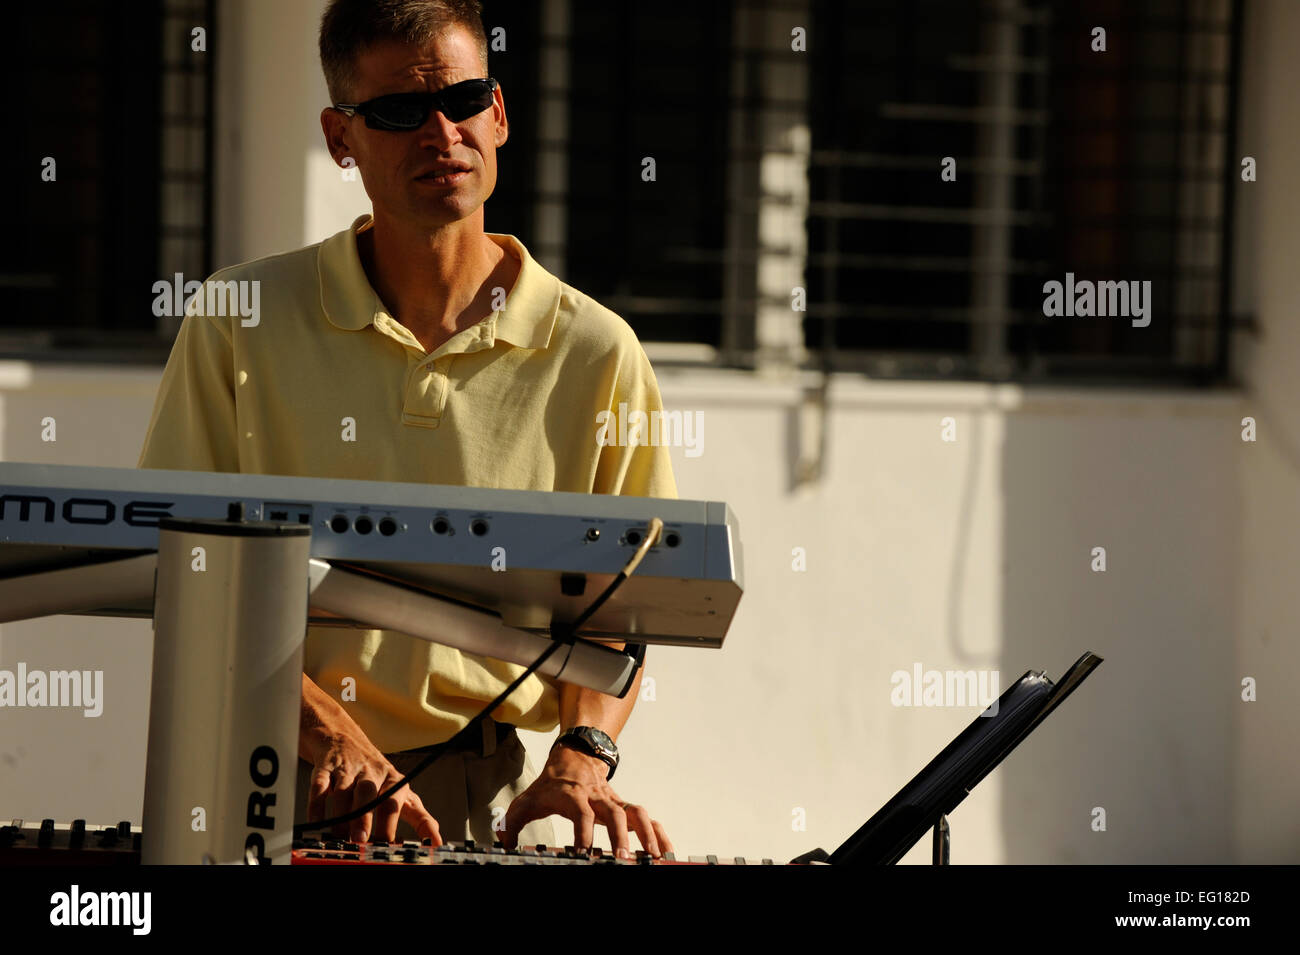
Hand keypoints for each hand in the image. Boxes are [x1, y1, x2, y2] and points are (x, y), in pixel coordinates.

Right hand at [304, 729, 441, 845]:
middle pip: (370, 794)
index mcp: (394, 781)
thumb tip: (437, 840)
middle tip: (361, 840)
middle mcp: (372, 773)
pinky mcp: (326, 767)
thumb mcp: (401, 791)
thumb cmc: (376, 774)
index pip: (397, 802)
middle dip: (365, 817)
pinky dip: (316, 803)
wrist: (345, 738)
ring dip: (341, 815)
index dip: (391, 822)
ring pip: (344, 791)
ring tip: (339, 837)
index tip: (393, 844)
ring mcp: (348, 769)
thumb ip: (420, 816)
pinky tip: (315, 821)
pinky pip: (320, 785)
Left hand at [502, 743, 672, 858]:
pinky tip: (663, 848)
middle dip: (620, 836)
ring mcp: (613, 800)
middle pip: (614, 813)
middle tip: (622, 858)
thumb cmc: (551, 783)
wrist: (574, 756)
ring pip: (635, 813)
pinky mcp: (623, 805)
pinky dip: (657, 831)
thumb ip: (512, 823)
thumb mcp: (528, 799)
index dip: (583, 832)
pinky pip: (645, 817)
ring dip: (646, 834)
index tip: (583, 853)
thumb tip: (501, 843)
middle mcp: (597, 797)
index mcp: (573, 796)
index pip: (581, 813)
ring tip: (652, 856)